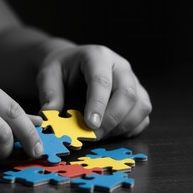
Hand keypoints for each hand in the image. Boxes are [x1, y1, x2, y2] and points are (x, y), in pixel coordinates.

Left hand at [37, 40, 151, 138]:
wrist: (73, 65)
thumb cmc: (62, 70)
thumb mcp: (48, 75)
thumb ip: (49, 94)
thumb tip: (49, 116)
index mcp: (98, 56)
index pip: (102, 81)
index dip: (98, 104)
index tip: (90, 125)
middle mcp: (121, 67)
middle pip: (128, 94)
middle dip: (112, 119)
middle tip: (93, 135)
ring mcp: (133, 81)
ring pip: (141, 105)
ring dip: (123, 126)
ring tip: (100, 135)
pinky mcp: (139, 96)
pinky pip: (144, 116)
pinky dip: (131, 129)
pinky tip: (112, 132)